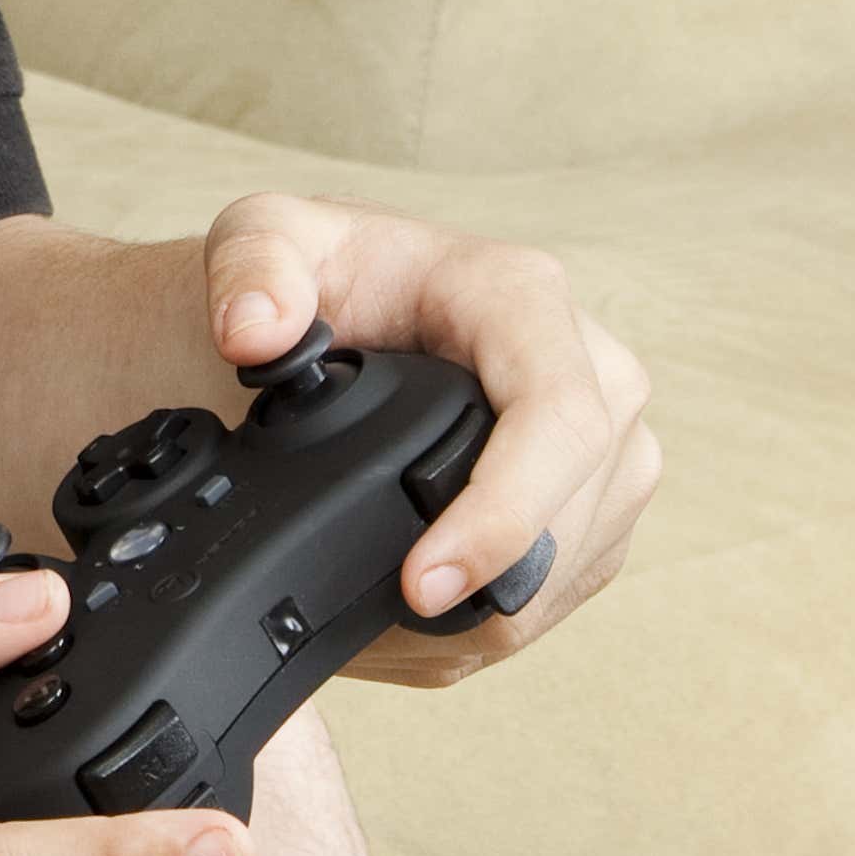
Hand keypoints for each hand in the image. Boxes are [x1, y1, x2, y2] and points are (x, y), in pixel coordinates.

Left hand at [200, 196, 658, 679]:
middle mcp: (591, 368)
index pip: (557, 418)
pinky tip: (417, 618)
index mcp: (519, 296)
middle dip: (482, 582)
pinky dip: (490, 621)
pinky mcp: (596, 506)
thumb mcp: (258, 234)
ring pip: (573, 565)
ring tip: (383, 620)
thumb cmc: (305, 274)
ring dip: (485, 613)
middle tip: (378, 617)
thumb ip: (249, 268)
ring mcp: (605, 444)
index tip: (421, 581)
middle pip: (575, 509)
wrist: (320, 314)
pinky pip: (564, 590)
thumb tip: (254, 334)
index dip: (501, 513)